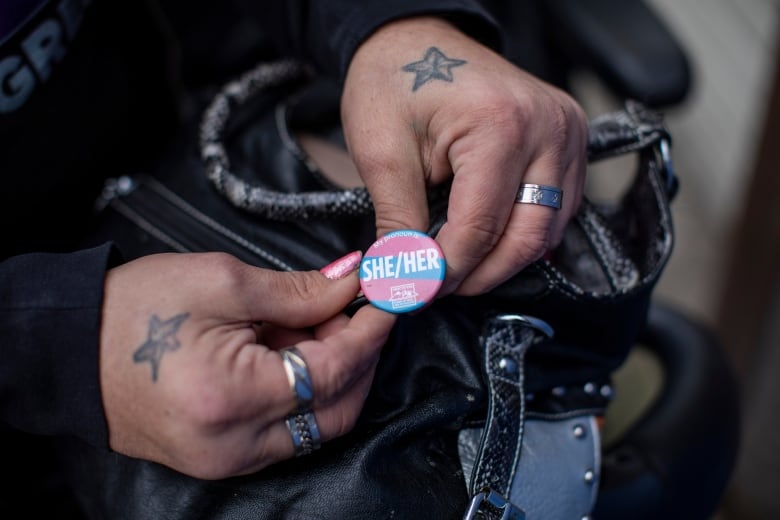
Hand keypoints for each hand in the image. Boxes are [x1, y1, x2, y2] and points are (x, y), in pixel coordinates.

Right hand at [99, 251, 394, 478]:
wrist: (70, 348)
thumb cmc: (132, 310)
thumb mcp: (220, 281)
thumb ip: (298, 291)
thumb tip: (351, 285)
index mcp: (234, 396)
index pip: (336, 369)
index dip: (371, 331)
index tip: (389, 299)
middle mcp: (236, 444)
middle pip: (338, 409)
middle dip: (360, 355)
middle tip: (353, 307)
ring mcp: (228, 459)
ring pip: (317, 425)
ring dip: (334, 374)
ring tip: (315, 323)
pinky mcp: (221, 459)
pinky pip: (286, 432)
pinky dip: (304, 392)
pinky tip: (292, 351)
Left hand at [341, 16, 587, 294]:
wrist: (416, 40)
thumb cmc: (394, 81)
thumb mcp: (380, 151)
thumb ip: (399, 221)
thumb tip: (406, 278)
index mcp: (499, 125)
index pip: (480, 227)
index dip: (446, 269)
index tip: (416, 289)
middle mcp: (548, 129)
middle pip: (527, 237)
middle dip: (480, 275)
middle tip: (437, 287)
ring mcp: (567, 133)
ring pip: (549, 230)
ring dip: (503, 260)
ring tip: (458, 265)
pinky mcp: (570, 139)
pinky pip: (559, 208)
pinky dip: (524, 233)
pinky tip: (489, 240)